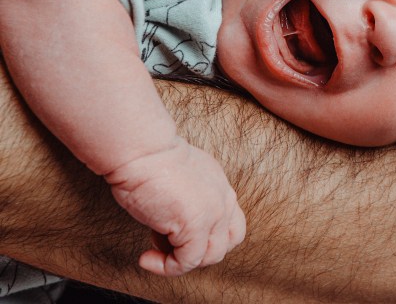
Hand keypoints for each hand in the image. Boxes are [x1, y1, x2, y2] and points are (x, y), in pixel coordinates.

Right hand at [105, 137, 245, 276]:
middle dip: (200, 251)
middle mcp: (224, 199)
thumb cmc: (149, 160)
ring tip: (154, 246)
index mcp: (220, 186)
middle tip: (170, 244)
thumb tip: (174, 226)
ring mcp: (214, 213)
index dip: (207, 237)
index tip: (177, 234)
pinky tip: (146, 258)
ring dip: (182, 260)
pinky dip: (166, 267)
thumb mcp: (180, 179)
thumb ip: (189, 199)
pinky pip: (187, 262)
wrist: (143, 151)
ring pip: (210, 256)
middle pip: (228, 242)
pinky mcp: (197, 226)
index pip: (230, 223)